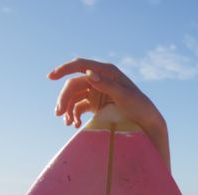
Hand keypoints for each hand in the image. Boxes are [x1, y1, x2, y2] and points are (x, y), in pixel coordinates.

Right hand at [47, 57, 163, 129]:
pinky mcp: (96, 103)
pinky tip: (74, 125)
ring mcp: (97, 91)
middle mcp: (100, 79)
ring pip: (74, 96)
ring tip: (66, 122)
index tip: (50, 77)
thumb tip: (88, 73)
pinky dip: (74, 115)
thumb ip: (107, 85)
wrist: (147, 122)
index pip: (81, 65)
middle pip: (74, 84)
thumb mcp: (125, 96)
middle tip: (58, 114)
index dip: (64, 69)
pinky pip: (79, 107)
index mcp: (107, 71)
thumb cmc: (140, 106)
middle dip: (64, 98)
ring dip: (67, 108)